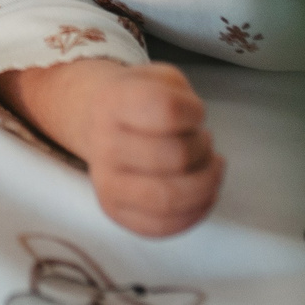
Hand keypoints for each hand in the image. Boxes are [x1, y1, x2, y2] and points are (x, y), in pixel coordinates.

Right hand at [0, 58, 223, 236]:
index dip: (195, 113)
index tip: (196, 114)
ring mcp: (106, 182)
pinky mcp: (115, 212)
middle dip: (204, 149)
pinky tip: (201, 195)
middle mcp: (103, 143)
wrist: (97, 120)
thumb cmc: (139, 99)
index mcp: (113, 100)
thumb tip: (195, 136)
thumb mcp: (159, 77)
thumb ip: (181, 95)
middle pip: (176, 157)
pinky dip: (195, 213)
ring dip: (205, 184)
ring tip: (206, 169)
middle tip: (203, 142)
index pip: (166, 110)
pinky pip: (162, 227)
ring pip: (170, 198)